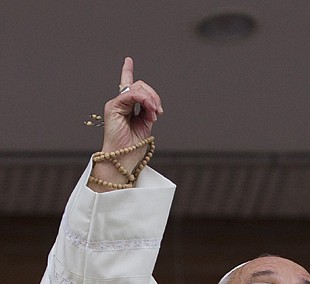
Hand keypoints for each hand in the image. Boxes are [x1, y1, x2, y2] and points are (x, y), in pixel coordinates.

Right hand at [89, 57, 162, 189]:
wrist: (123, 159)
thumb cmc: (133, 147)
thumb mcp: (146, 126)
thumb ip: (148, 112)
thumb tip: (153, 104)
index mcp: (127, 108)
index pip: (129, 87)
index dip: (127, 72)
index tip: (128, 60)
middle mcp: (120, 104)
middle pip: (140, 86)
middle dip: (154, 96)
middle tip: (158, 112)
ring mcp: (116, 104)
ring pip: (137, 88)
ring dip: (151, 99)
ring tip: (155, 114)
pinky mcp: (113, 107)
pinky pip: (131, 94)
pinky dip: (144, 100)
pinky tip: (150, 111)